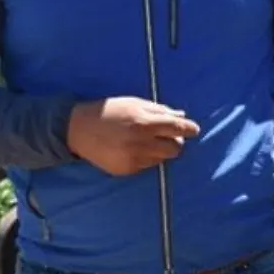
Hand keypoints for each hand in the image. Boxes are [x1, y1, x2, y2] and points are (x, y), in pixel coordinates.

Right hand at [66, 97, 199, 175]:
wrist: (78, 129)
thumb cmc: (110, 111)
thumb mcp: (135, 104)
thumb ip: (159, 110)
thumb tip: (181, 115)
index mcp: (145, 123)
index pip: (178, 128)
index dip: (189, 129)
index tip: (194, 130)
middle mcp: (141, 143)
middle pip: (175, 149)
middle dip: (175, 142)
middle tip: (167, 135)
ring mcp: (134, 159)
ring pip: (162, 159)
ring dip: (160, 150)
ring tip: (144, 141)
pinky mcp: (126, 170)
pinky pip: (147, 166)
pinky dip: (146, 158)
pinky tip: (132, 149)